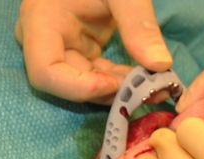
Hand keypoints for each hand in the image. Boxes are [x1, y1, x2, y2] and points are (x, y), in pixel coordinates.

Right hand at [15, 0, 171, 103]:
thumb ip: (138, 25)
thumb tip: (160, 66)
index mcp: (42, 21)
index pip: (45, 72)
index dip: (79, 88)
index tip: (116, 85)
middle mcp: (48, 40)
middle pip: (70, 84)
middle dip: (111, 92)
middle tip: (150, 91)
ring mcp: (66, 46)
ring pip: (89, 84)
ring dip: (122, 90)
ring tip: (156, 86)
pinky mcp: (84, 48)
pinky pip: (101, 74)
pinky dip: (124, 79)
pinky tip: (149, 78)